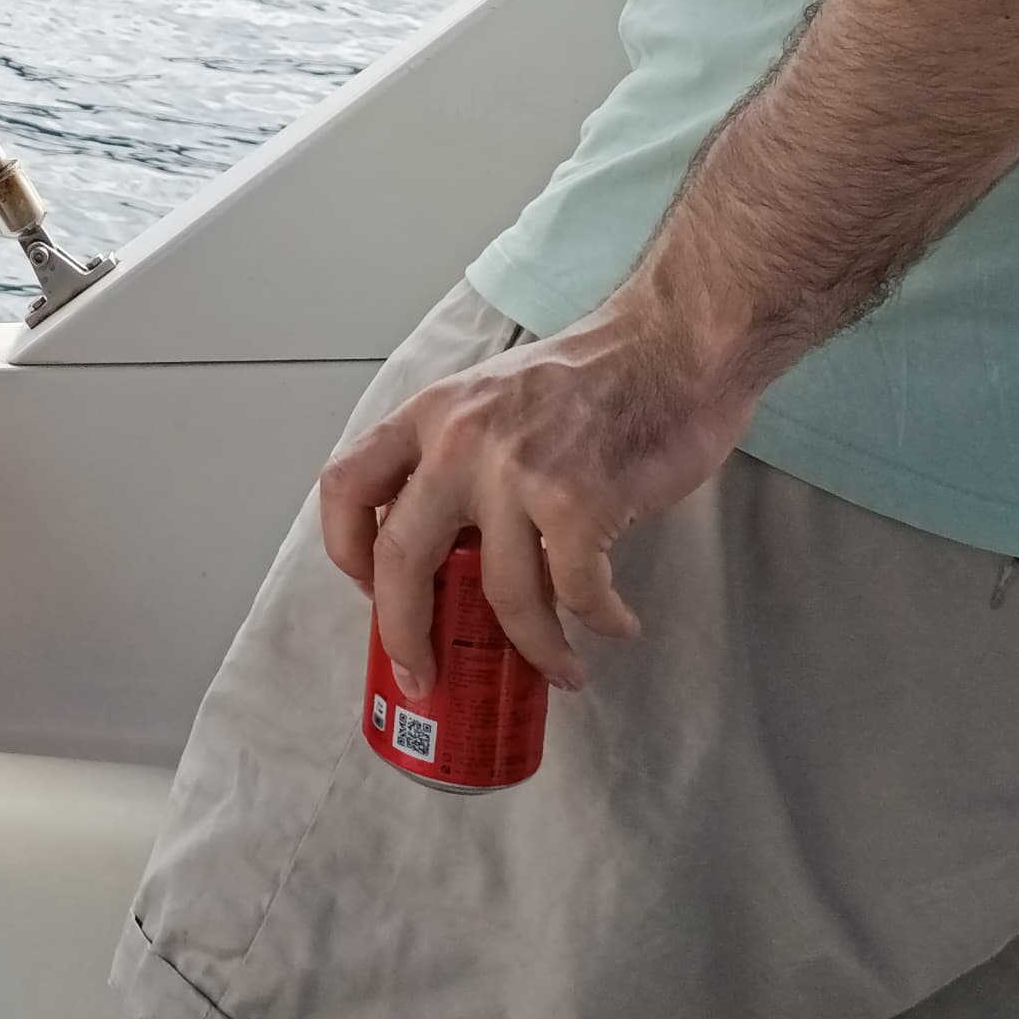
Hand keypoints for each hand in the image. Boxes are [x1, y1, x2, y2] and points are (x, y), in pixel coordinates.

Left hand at [318, 290, 759, 695]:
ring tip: (561, 670)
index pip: (345, 484)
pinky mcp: (579, 501)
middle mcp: (460, 442)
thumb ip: (457, 454)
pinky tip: (614, 625)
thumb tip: (445, 546)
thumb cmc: (594, 374)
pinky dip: (598, 622)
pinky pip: (576, 593)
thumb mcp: (493, 395)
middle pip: (401, 558)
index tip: (370, 589)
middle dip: (405, 634)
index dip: (345, 549)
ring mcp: (517, 472)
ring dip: (534, 648)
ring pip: (500, 595)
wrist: (674, 343)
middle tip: (423, 676)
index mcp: (431, 414)